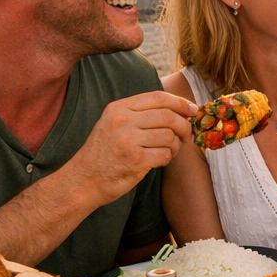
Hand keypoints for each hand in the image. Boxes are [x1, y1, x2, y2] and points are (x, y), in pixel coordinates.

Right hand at [65, 92, 195, 207]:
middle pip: (168, 115)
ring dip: (176, 144)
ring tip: (170, 150)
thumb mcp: (112, 123)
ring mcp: (128, 141)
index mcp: (119, 108)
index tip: (192, 110)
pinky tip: (159, 160)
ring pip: (169, 135)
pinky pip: (165, 154)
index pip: (158, 97)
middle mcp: (122, 121)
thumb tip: (178, 108)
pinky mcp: (135, 160)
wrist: (83, 179)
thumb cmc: (104, 152)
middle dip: (184, 125)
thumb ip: (139, 113)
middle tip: (187, 135)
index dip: (180, 102)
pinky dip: (167, 158)